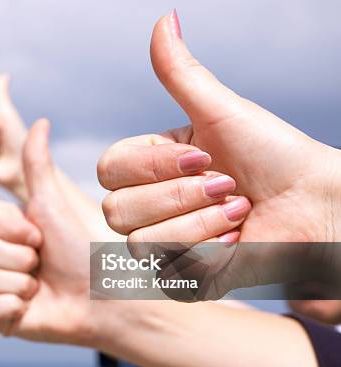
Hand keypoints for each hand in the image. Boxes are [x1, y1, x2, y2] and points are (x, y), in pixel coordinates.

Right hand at [0, 120, 94, 344]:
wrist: (104, 298)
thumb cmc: (83, 248)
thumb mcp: (55, 204)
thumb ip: (38, 165)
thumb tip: (41, 120)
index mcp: (6, 228)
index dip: (12, 227)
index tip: (41, 236)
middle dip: (19, 256)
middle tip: (44, 262)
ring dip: (19, 282)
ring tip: (41, 287)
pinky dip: (9, 308)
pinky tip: (30, 308)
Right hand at [97, 10, 340, 294]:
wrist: (319, 206)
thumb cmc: (276, 155)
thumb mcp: (222, 111)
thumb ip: (181, 73)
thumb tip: (164, 17)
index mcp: (150, 167)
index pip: (108, 170)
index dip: (153, 166)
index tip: (206, 156)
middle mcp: (150, 206)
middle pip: (117, 212)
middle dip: (181, 197)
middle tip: (228, 187)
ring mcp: (164, 245)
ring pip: (141, 244)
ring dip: (201, 224)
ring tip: (239, 215)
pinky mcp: (184, 280)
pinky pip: (170, 273)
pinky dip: (211, 255)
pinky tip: (238, 245)